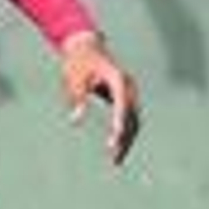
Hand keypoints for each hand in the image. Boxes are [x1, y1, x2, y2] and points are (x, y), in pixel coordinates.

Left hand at [59, 33, 141, 164]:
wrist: (85, 47)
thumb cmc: (78, 62)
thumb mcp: (74, 78)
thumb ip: (77, 98)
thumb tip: (75, 120)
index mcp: (117, 78)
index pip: (122, 102)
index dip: (119, 120)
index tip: (116, 137)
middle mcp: (128, 85)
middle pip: (132, 115)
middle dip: (125, 137)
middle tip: (113, 158)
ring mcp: (129, 91)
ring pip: (134, 120)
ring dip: (127, 140)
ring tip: (116, 161)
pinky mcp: (126, 97)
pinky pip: (129, 118)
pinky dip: (125, 133)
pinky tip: (117, 147)